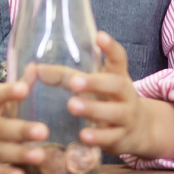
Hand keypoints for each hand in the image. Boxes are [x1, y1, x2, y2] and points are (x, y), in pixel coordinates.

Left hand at [65, 32, 173, 160]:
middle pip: (118, 84)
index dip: (110, 47)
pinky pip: (111, 138)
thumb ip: (68, 78)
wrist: (138, 131)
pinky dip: (98, 137)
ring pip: (115, 112)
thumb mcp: (95, 88)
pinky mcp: (122, 138)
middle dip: (96, 82)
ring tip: (72, 106)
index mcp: (118, 77)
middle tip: (74, 82)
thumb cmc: (108, 102)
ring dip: (94, 109)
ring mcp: (127, 117)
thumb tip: (35, 69)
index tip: (99, 36)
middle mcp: (126, 95)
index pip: (119, 59)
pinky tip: (83, 136)